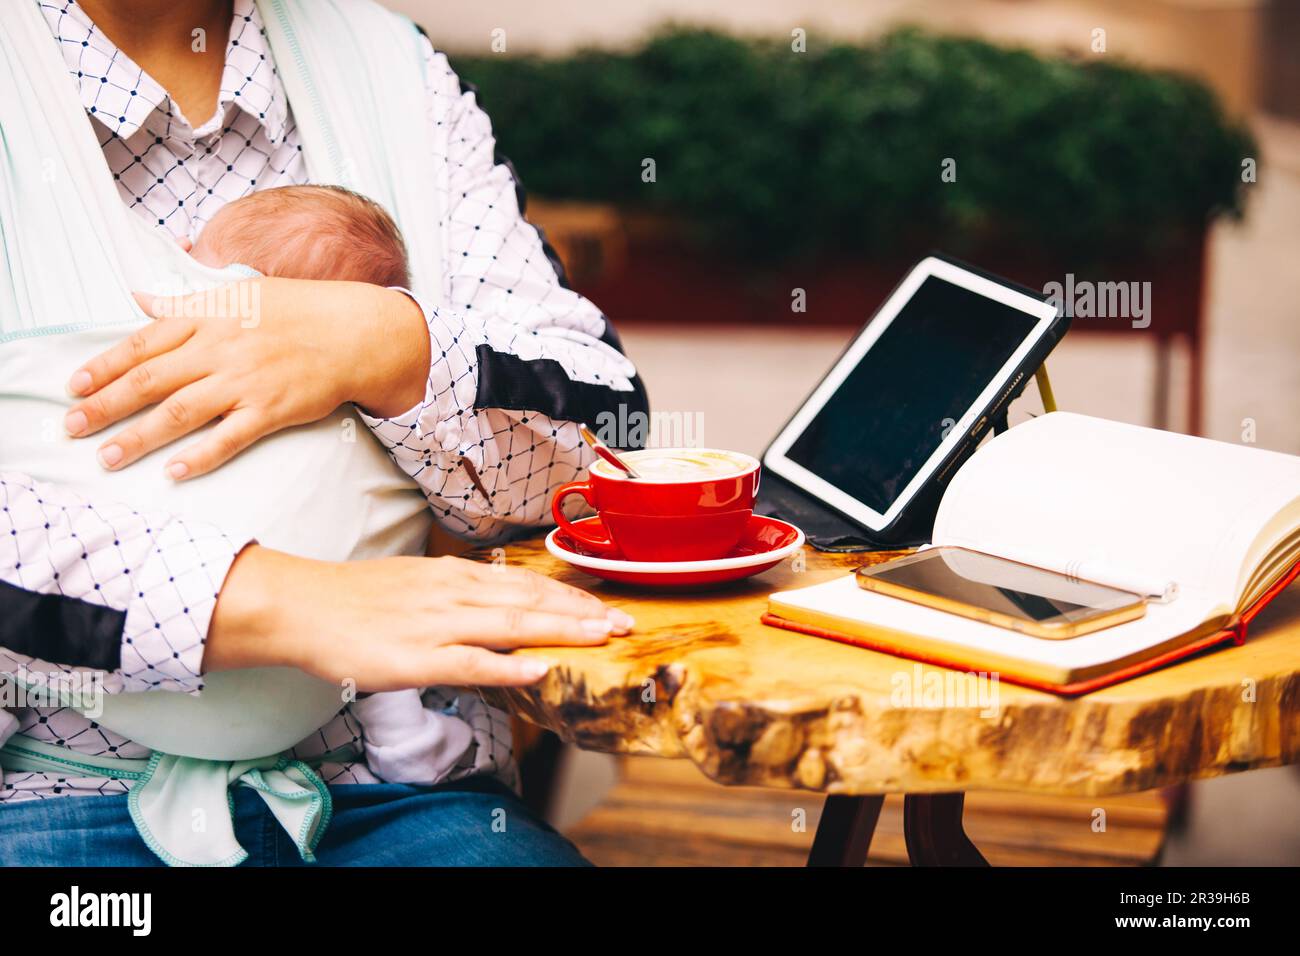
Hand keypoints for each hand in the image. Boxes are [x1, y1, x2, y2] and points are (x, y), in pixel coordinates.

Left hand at [62, 278, 429, 479]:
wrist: (354, 332)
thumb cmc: (298, 310)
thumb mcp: (239, 293)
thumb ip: (185, 301)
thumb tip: (141, 298)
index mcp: (209, 316)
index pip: (144, 343)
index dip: (105, 366)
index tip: (75, 387)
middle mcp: (221, 348)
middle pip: (151, 380)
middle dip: (106, 406)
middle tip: (72, 428)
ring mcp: (246, 381)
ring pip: (180, 412)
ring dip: (139, 437)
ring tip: (108, 458)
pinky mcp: (272, 410)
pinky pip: (229, 437)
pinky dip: (199, 456)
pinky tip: (174, 472)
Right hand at [206, 547, 633, 690]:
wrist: (301, 605)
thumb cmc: (357, 599)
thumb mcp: (418, 583)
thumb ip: (461, 593)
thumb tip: (498, 602)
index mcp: (456, 576)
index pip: (526, 584)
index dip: (571, 596)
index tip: (608, 604)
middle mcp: (455, 593)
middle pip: (531, 601)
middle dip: (583, 613)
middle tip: (627, 622)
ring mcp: (437, 624)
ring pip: (513, 624)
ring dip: (562, 630)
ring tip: (603, 636)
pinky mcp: (416, 657)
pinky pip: (470, 662)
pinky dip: (507, 665)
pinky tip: (538, 668)